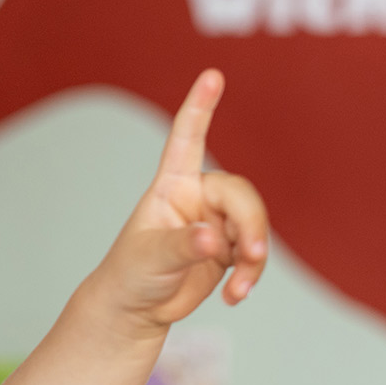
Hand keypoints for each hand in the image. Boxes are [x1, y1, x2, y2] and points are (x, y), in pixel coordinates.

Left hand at [98, 70, 267, 326]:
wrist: (135, 309)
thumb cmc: (131, 274)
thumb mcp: (150, 257)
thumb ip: (183, 245)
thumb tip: (213, 238)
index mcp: (171, 186)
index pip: (187, 139)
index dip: (200, 107)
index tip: (212, 75)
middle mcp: (197, 198)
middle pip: (240, 195)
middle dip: (251, 224)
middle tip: (252, 255)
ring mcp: (216, 222)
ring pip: (254, 226)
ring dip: (254, 256)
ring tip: (239, 288)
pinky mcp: (227, 248)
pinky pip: (254, 254)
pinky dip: (251, 275)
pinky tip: (235, 296)